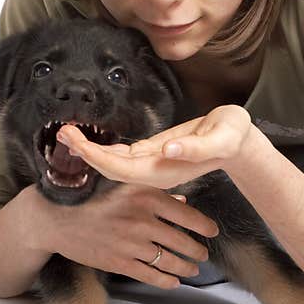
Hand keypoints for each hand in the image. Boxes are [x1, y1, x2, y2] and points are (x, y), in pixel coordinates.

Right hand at [27, 183, 219, 288]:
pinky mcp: (119, 262)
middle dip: (196, 251)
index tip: (212, 231)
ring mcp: (132, 243)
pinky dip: (166, 280)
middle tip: (202, 254)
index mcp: (146, 196)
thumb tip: (182, 201)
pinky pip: (150, 275)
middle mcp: (142, 220)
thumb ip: (155, 193)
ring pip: (169, 261)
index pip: (187, 215)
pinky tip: (174, 282)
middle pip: (182, 241)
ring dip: (185, 268)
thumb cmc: (89, 194)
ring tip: (192, 269)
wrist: (56, 216)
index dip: (204, 226)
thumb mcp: (124, 185)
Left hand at [56, 104, 253, 187]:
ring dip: (91, 149)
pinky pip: (123, 155)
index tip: (76, 141)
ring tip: (69, 134)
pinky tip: (89, 141)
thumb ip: (195, 147)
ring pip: (114, 162)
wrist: (240, 143)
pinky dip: (104, 148)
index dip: (96, 157)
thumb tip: (168, 149)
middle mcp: (154, 171)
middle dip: (85, 152)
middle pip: (111, 167)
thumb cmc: (233, 137)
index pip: (121, 168)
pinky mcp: (154, 153)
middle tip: (63, 133)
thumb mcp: (221, 138)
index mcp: (165, 170)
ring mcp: (152, 164)